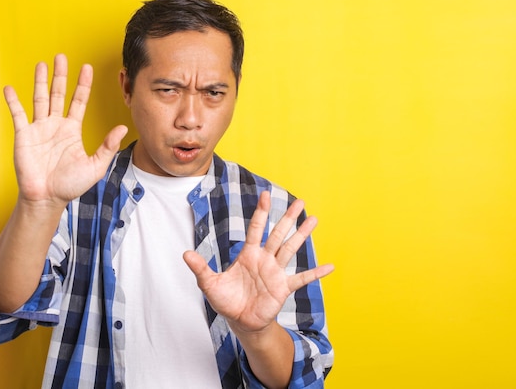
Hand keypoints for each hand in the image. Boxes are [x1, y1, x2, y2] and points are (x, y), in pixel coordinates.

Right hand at [4, 54, 127, 206]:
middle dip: (61, 75)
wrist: (48, 198)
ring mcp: (39, 129)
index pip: (79, 101)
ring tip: (42, 64)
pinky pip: (18, 114)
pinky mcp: (23, 135)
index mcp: (72, 130)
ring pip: (39, 98)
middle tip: (62, 56)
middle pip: (59, 94)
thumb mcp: (96, 165)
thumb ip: (108, 146)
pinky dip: (13, 101)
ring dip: (40, 81)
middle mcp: (56, 125)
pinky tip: (10, 88)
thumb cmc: (71, 185)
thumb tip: (122, 128)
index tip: (87, 68)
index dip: (83, 84)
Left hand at [183, 191, 333, 333]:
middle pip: (278, 233)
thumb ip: (200, 268)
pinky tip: (330, 267)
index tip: (265, 195)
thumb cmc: (226, 300)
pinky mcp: (283, 288)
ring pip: (291, 249)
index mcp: (248, 254)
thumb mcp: (209, 284)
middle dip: (288, 217)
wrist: (240, 321)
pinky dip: (316, 273)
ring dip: (302, 235)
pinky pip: (302, 279)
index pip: (256, 229)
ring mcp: (276, 272)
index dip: (261, 213)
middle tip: (300, 201)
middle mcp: (265, 259)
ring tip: (314, 220)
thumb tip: (184, 253)